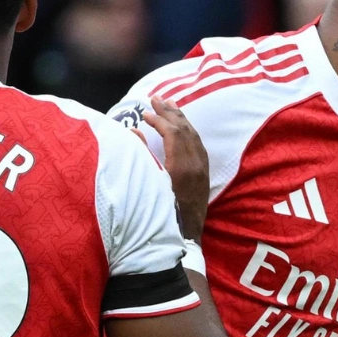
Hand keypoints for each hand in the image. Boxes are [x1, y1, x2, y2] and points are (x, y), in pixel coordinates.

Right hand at [142, 97, 208, 240]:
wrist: (183, 238)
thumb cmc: (161, 214)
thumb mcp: (148, 185)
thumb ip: (142, 157)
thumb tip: (133, 132)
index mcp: (181, 166)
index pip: (172, 132)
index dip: (158, 119)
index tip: (144, 112)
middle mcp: (195, 164)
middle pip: (185, 129)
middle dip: (170, 112)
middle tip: (156, 98)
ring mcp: (202, 169)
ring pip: (194, 135)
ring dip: (181, 118)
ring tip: (170, 105)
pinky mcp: (204, 174)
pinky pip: (198, 144)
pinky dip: (188, 131)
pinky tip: (183, 127)